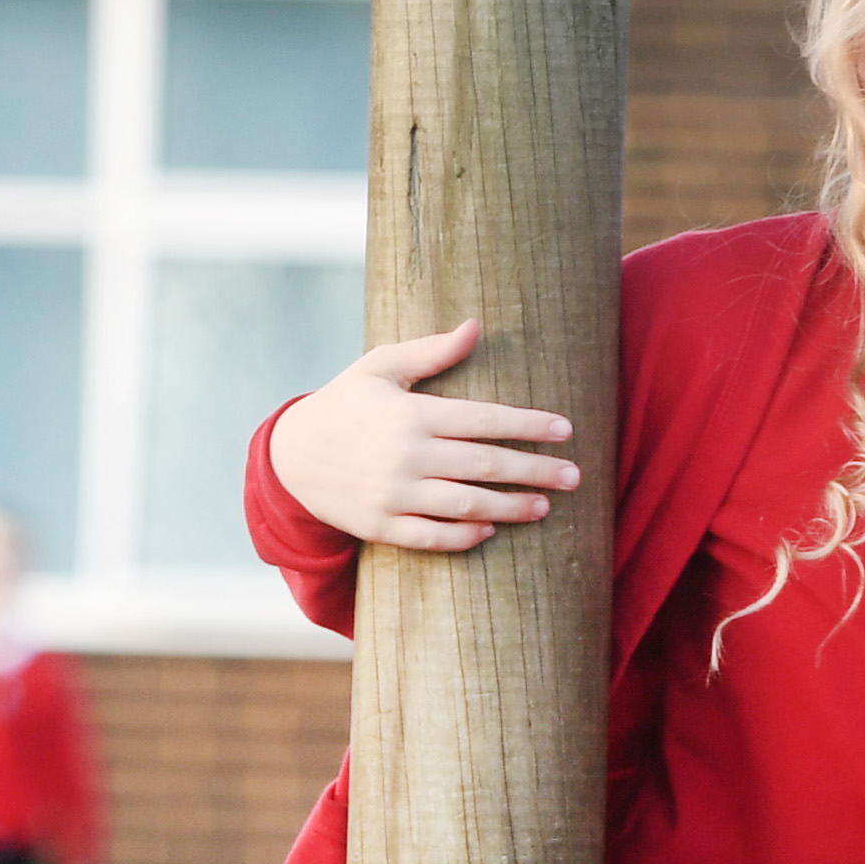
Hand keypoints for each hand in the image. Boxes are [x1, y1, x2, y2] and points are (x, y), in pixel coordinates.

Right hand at [270, 317, 582, 554]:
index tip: (566, 430)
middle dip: (535, 470)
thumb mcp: (380, 367)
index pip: (484, 420)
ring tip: (545, 507)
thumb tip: (476, 326)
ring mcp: (393, 495)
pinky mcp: (380, 526)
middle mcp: (405, 456)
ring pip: (466, 505)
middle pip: (484, 465)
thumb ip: (431, 352)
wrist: (289, 456)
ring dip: (511, 508)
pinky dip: (463, 536)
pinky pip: (431, 537)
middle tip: (575, 476)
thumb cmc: (345, 404)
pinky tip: (490, 529)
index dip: (529, 425)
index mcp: (411, 414)